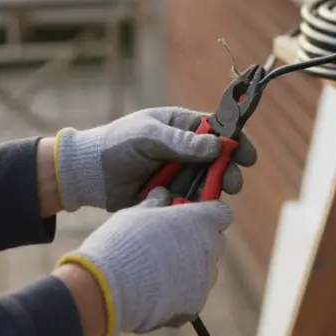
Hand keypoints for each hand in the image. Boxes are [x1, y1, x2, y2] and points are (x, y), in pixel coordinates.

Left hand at [51, 107, 257, 211]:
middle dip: (229, 171)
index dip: (236, 142)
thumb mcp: (148, 136)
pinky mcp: (170, 195)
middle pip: (218, 160)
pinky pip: (190, 201)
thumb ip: (181, 141)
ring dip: (214, 190)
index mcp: (182, 126)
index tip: (248, 157)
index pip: (218, 130)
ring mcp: (178, 173)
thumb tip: (216, 146)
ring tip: (214, 199)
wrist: (87, 175)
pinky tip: (195, 210)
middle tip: (234, 184)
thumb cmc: (116, 145)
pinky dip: (195, 205)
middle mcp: (185, 150)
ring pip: (207, 182)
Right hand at [56, 187, 232, 335]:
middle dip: (198, 242)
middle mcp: (209, 248)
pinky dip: (180, 293)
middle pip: (214, 242)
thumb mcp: (135, 214)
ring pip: (205, 270)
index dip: (207, 216)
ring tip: (157, 272)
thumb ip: (155, 204)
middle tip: (170, 245)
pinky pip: (194, 294)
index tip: (190, 219)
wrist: (109, 288)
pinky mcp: (196, 304)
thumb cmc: (122, 243)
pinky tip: (155, 292)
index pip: (221, 214)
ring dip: (190, 269)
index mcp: (200, 221)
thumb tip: (162, 195)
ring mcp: (205, 278)